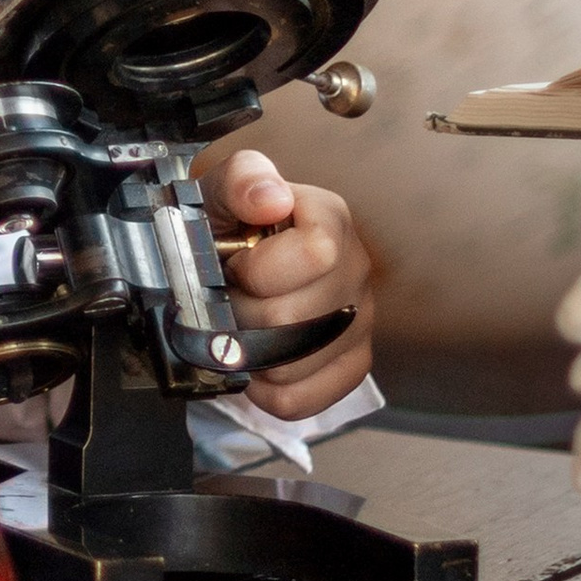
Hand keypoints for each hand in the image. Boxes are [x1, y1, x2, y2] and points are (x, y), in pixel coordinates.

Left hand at [196, 145, 374, 417]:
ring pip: (293, 366)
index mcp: (331, 220)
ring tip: (242, 324)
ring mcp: (361, 320)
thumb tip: (272, 199)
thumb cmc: (226, 223)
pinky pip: (301, 400)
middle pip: (295, 320)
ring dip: (249, 354)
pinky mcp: (352, 363)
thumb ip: (241, 180)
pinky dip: (264, 391)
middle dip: (242, 314)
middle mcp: (356, 269)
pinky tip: (254, 362)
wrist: (230, 254)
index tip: (235, 262)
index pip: (315, 255)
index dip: (258, 268)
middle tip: (229, 298)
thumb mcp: (220, 191)